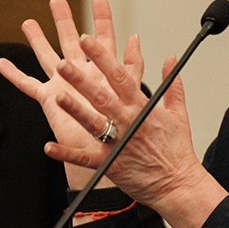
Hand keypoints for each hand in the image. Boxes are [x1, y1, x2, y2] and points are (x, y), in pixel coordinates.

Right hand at [0, 0, 141, 188]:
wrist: (110, 151)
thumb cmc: (125, 127)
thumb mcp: (133, 91)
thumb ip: (133, 66)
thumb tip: (135, 37)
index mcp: (103, 72)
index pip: (103, 40)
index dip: (102, 19)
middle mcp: (82, 75)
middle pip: (71, 41)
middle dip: (64, 20)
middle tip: (57, 0)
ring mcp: (64, 86)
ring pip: (48, 56)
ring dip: (37, 40)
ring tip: (28, 22)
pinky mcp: (50, 100)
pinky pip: (28, 85)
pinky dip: (13, 75)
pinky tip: (0, 64)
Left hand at [51, 38, 227, 227]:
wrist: (179, 186)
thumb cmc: (178, 151)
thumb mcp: (179, 114)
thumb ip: (173, 84)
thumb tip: (170, 59)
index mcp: (142, 108)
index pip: (120, 76)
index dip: (102, 57)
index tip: (87, 41)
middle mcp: (129, 123)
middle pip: (101, 96)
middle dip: (81, 79)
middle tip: (63, 64)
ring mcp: (118, 144)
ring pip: (93, 123)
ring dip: (75, 110)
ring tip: (57, 97)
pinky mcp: (110, 165)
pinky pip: (86, 159)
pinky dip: (66, 154)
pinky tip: (49, 147)